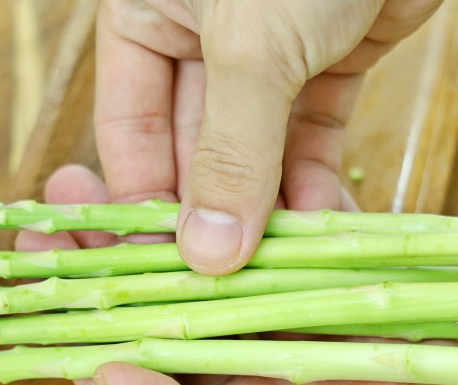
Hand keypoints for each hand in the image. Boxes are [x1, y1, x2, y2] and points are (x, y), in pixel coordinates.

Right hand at [93, 0, 442, 273]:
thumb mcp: (250, 47)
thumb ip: (229, 152)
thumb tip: (204, 254)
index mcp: (145, 20)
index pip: (127, 135)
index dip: (144, 207)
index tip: (166, 272)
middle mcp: (199, 42)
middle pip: (194, 154)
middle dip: (217, 217)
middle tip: (232, 286)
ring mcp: (268, 56)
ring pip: (257, 155)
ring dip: (271, 212)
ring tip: (284, 268)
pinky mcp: (330, 61)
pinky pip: (313, 137)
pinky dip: (319, 181)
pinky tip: (326, 226)